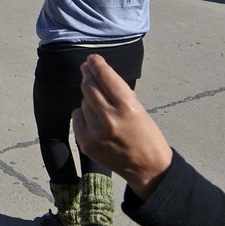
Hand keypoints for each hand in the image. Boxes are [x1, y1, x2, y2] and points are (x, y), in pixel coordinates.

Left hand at [72, 54, 172, 199]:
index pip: (106, 77)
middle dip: (88, 76)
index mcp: (127, 107)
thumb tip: (93, 70)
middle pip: (89, 87)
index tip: (92, 58)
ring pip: (83, 102)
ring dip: (90, 100)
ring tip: (104, 108)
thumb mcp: (138, 108)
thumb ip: (116, 90)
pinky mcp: (86, 143)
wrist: (147, 167)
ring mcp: (96, 133)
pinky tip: (96, 121)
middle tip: (88, 70)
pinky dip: (84, 115)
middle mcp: (110, 119)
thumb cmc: (146, 134)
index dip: (97, 64)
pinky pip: (77, 117)